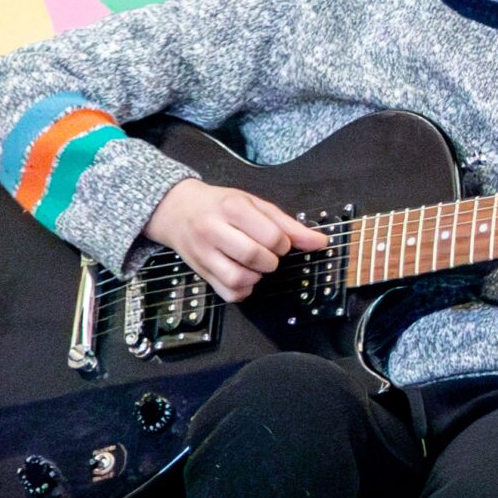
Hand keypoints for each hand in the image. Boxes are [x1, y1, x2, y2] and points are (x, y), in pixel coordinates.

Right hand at [144, 178, 329, 301]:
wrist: (176, 210)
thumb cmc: (221, 205)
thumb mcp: (255, 204)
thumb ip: (288, 225)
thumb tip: (320, 242)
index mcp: (232, 208)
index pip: (270, 235)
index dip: (283, 244)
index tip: (279, 242)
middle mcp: (213, 230)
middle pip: (254, 257)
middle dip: (271, 261)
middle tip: (269, 255)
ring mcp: (203, 253)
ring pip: (238, 279)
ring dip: (256, 277)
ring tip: (256, 266)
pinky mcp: (199, 272)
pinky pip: (227, 293)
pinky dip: (243, 291)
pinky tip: (245, 277)